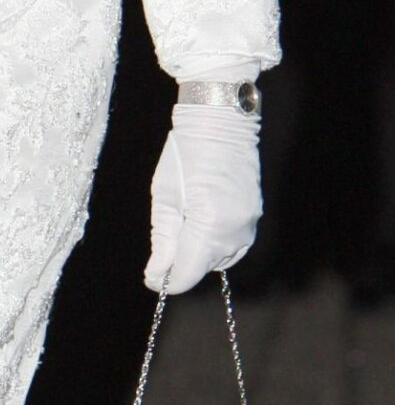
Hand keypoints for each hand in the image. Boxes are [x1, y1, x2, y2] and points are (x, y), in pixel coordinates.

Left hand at [145, 103, 261, 294]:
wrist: (219, 124)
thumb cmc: (184, 155)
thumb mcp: (164, 198)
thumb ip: (162, 240)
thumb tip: (156, 274)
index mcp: (208, 225)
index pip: (187, 273)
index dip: (166, 280)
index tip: (151, 277)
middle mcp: (234, 230)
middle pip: (202, 268)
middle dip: (181, 264)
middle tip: (163, 245)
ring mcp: (249, 224)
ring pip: (219, 260)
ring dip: (198, 255)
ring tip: (182, 228)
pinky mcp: (254, 217)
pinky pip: (233, 245)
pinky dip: (214, 245)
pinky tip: (200, 227)